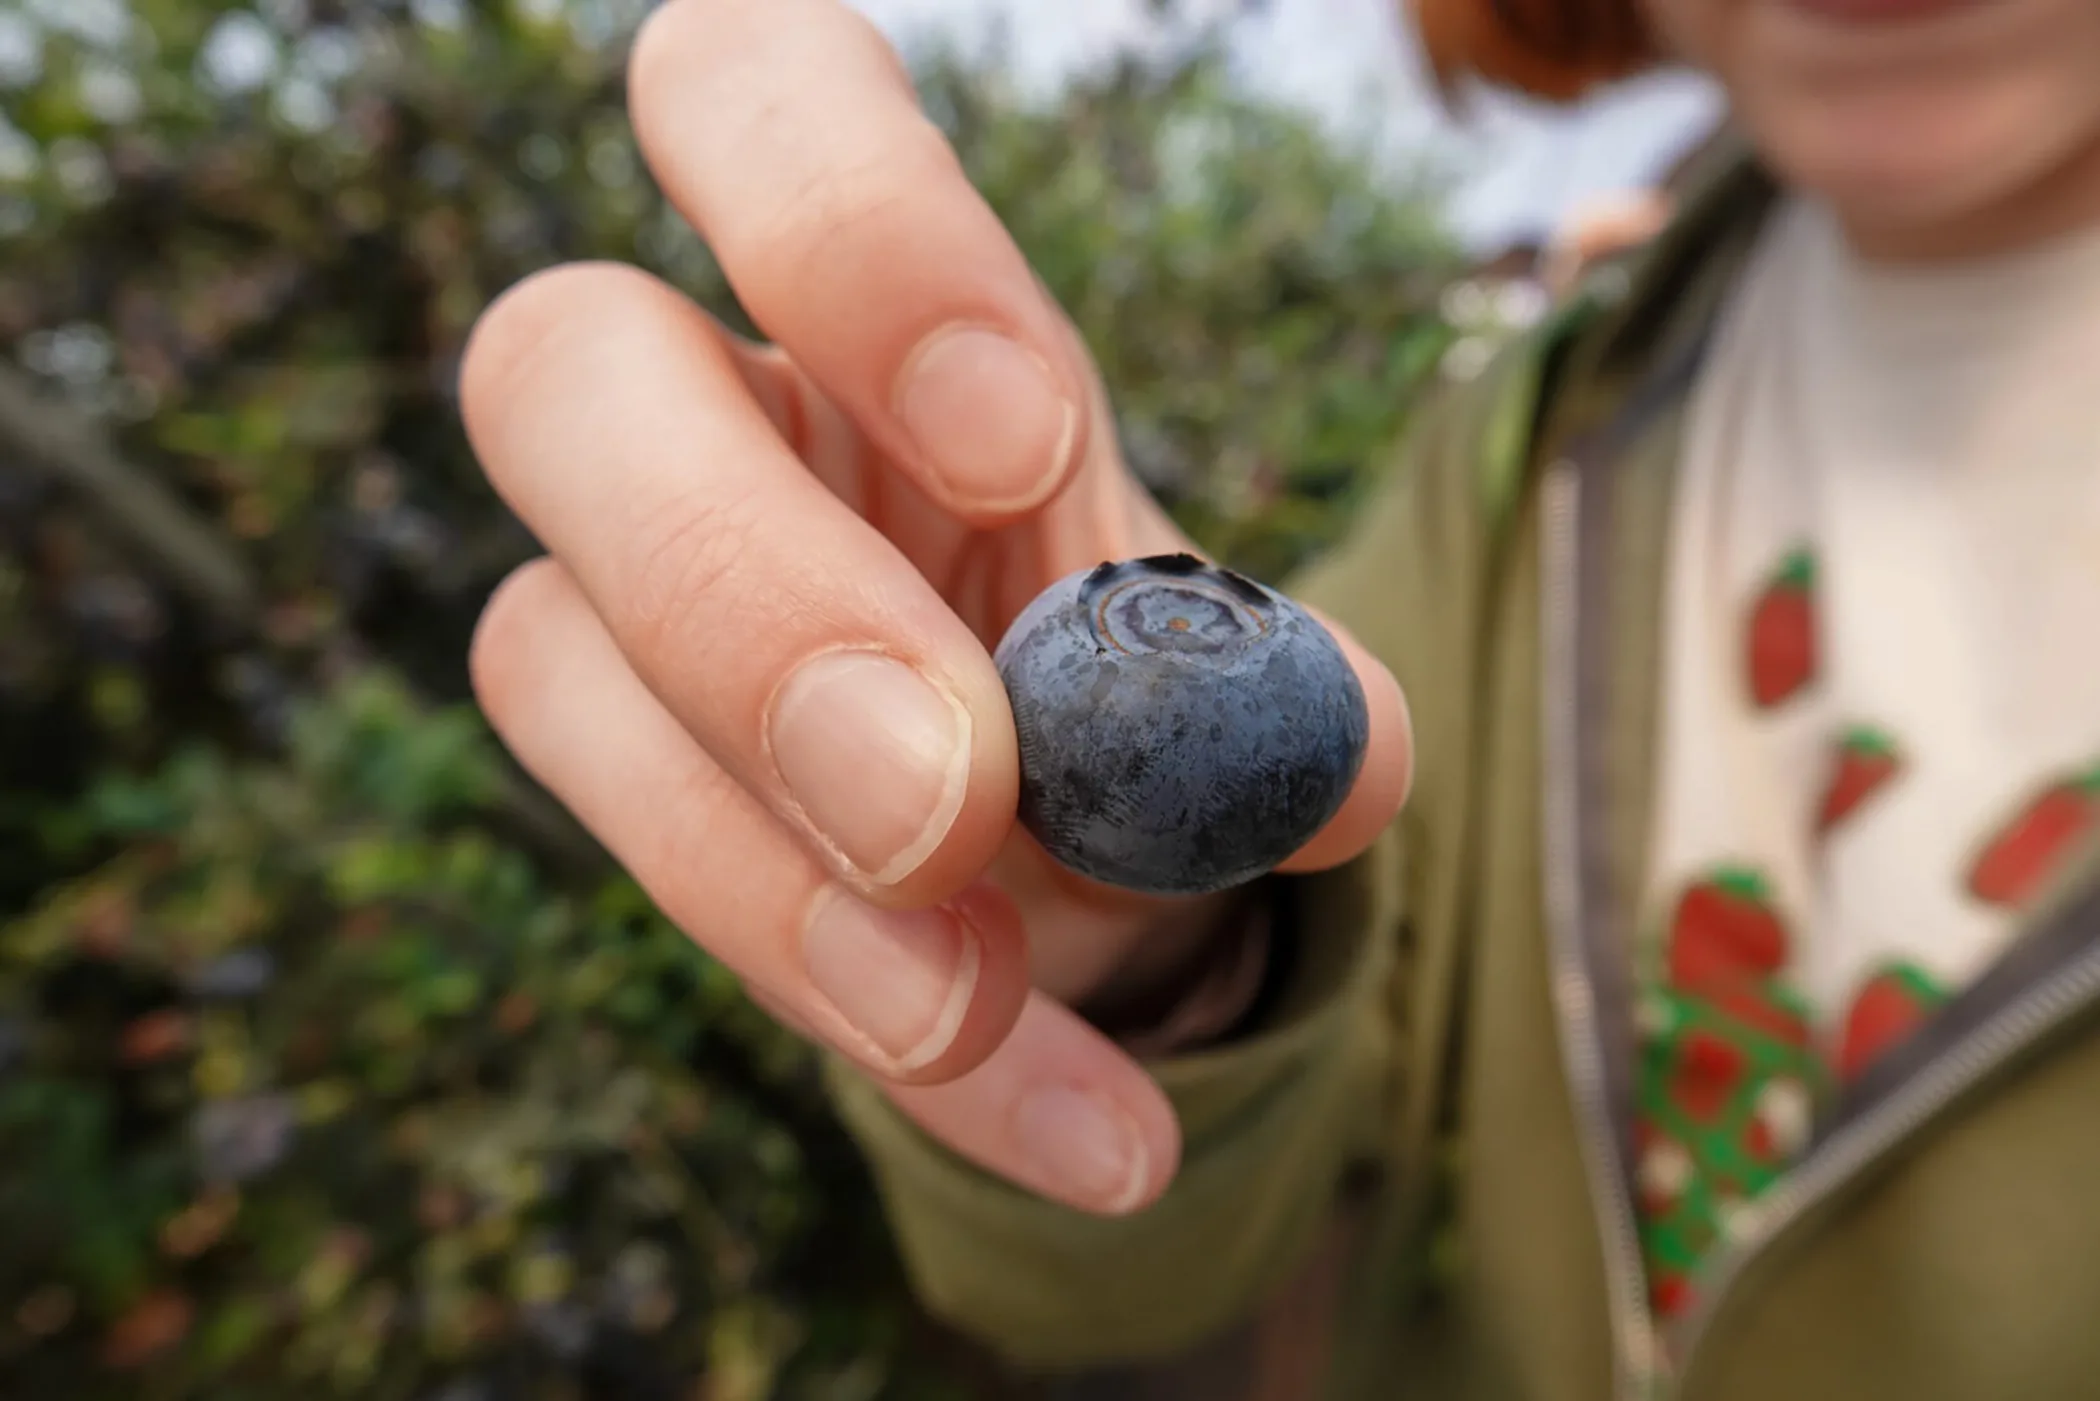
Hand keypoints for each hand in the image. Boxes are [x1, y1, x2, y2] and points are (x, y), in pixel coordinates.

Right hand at [459, 0, 1412, 1216]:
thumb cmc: (1111, 649)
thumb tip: (1334, 763)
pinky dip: (874, 1036)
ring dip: (781, 875)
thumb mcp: (1195, 632)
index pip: (745, 92)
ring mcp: (616, 603)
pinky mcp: (627, 789)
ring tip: (997, 1015)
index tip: (1020, 443)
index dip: (845, 228)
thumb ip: (1262, 677)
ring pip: (554, 662)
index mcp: (851, 284)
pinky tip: (1078, 1134)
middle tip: (949, 799)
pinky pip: (676, 902)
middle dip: (750, 595)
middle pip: (561, 368)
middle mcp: (690, 408)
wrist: (1054, 814)